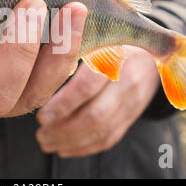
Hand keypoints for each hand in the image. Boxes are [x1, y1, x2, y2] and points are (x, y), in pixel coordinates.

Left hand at [35, 46, 159, 157]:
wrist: (149, 54)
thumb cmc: (109, 42)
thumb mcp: (94, 38)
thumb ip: (69, 51)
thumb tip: (36, 68)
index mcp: (113, 57)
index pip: (87, 86)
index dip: (63, 104)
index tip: (41, 116)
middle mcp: (126, 81)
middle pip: (95, 115)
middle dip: (63, 130)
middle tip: (40, 133)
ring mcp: (133, 102)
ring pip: (101, 131)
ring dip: (70, 141)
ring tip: (46, 142)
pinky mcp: (132, 116)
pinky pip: (109, 138)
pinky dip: (84, 147)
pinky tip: (63, 148)